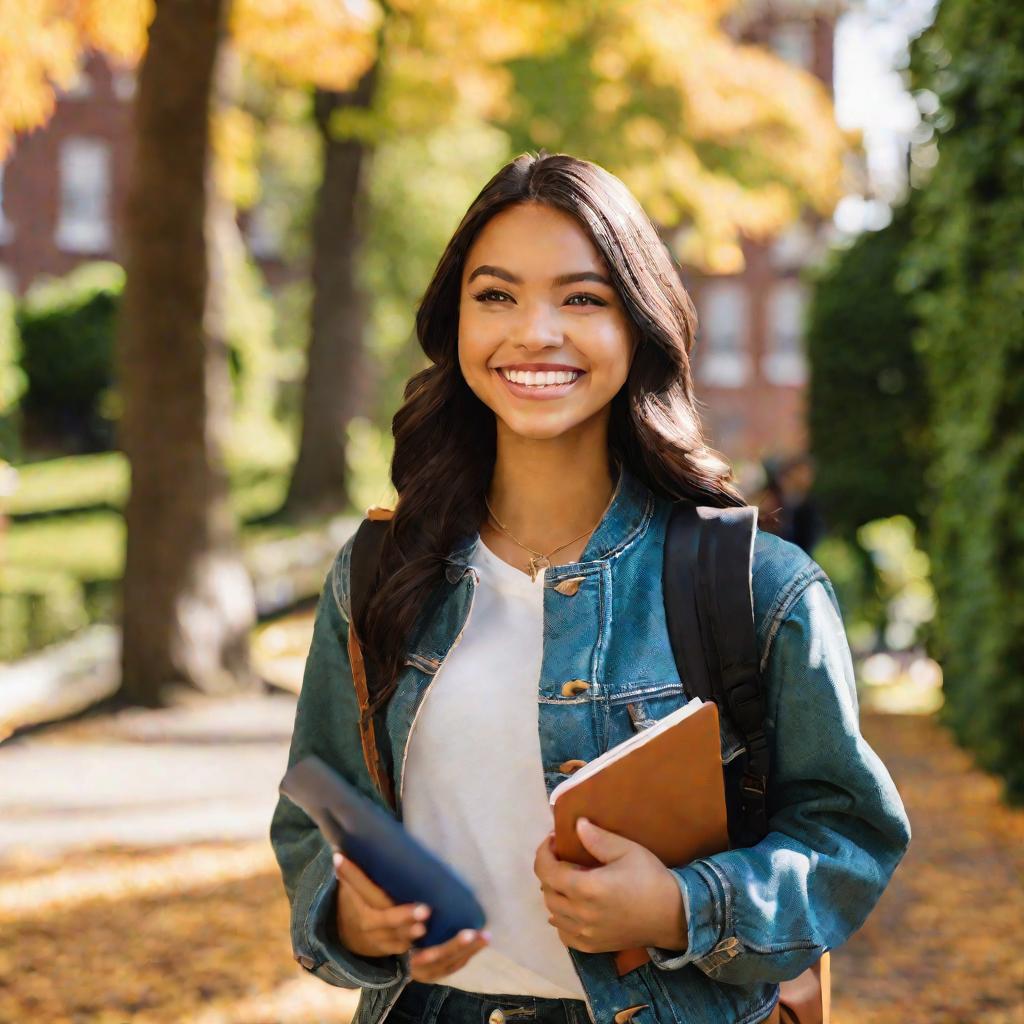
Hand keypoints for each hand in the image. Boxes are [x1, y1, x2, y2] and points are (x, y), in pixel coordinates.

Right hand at [333, 852, 490, 980]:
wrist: (348, 937)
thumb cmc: (354, 905)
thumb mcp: (349, 891)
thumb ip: (349, 875)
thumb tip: (336, 853)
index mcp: (369, 923)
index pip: (387, 921)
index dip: (405, 917)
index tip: (425, 911)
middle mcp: (382, 942)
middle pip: (407, 940)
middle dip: (431, 935)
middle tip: (456, 928)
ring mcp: (397, 954)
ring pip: (425, 958)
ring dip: (452, 949)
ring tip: (475, 935)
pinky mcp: (410, 960)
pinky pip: (435, 965)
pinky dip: (457, 958)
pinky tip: (478, 944)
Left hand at [533, 818, 686, 953]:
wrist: (673, 915)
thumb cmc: (650, 878)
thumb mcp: (626, 850)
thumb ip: (597, 838)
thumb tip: (577, 824)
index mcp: (586, 888)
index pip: (546, 871)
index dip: (544, 853)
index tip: (553, 841)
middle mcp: (580, 914)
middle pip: (547, 891)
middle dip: (549, 870)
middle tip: (563, 857)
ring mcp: (585, 933)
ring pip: (552, 913)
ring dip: (554, 893)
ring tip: (569, 880)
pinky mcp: (592, 946)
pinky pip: (564, 934)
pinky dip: (561, 918)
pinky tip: (572, 907)